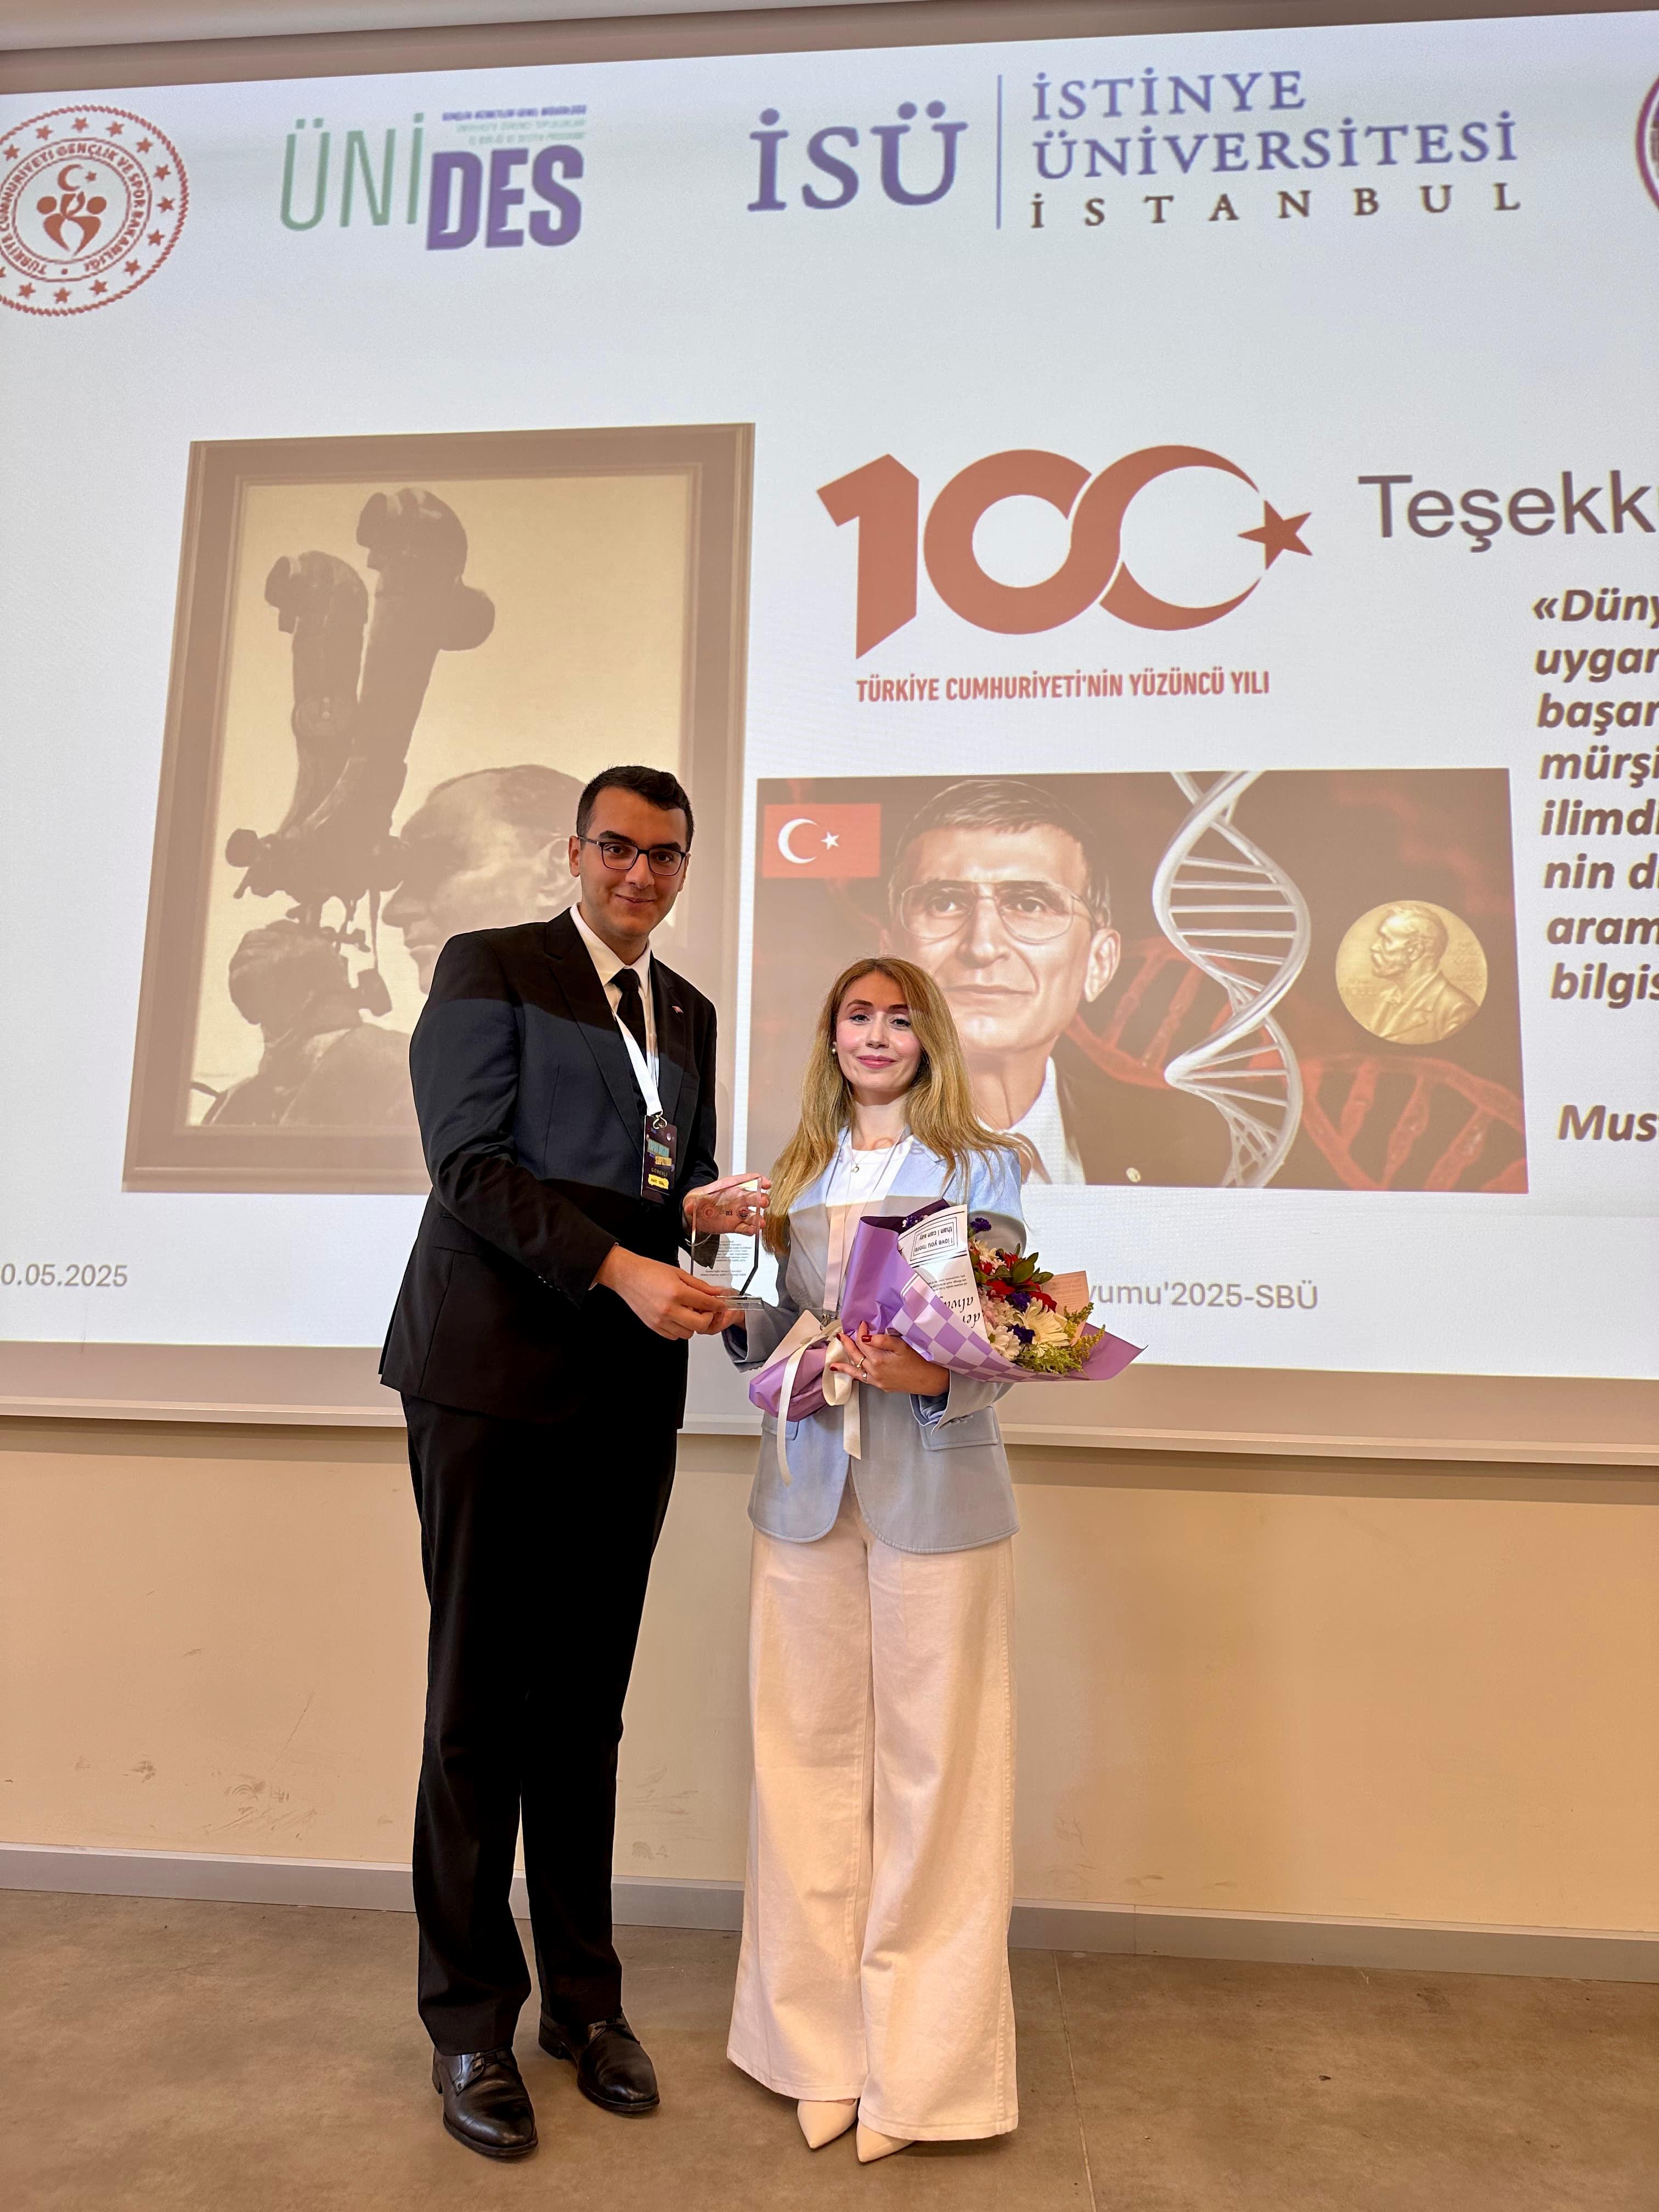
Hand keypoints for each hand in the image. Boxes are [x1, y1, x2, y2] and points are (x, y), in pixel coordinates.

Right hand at [596, 1246, 737, 1339]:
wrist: (627, 1276)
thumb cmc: (650, 1271)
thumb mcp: (679, 1273)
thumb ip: (700, 1285)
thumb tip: (716, 1292)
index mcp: (677, 1292)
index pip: (707, 1303)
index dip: (718, 1305)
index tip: (720, 1304)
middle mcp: (669, 1309)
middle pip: (700, 1325)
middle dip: (708, 1318)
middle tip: (707, 1310)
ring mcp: (660, 1320)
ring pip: (688, 1334)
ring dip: (694, 1324)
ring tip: (689, 1311)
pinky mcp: (654, 1327)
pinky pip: (674, 1336)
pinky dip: (680, 1329)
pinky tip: (678, 1316)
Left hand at [683, 1173, 769, 1239]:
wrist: (695, 1217)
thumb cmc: (699, 1202)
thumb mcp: (693, 1199)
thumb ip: (693, 1202)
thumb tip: (689, 1206)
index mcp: (730, 1187)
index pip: (747, 1180)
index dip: (758, 1180)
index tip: (765, 1183)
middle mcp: (738, 1199)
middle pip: (754, 1197)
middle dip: (761, 1199)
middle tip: (764, 1203)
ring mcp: (738, 1213)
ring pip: (752, 1215)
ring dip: (758, 1218)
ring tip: (760, 1223)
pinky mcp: (735, 1225)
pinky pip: (746, 1228)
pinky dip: (750, 1230)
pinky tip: (752, 1231)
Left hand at [842, 1323, 947, 1396]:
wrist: (928, 1380)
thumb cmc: (918, 1362)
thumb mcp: (902, 1346)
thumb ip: (883, 1340)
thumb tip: (866, 1337)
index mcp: (878, 1359)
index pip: (863, 1342)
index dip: (861, 1331)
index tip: (863, 1324)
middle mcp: (874, 1371)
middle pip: (856, 1355)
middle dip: (848, 1344)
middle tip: (841, 1336)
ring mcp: (876, 1380)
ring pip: (855, 1368)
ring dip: (845, 1362)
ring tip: (833, 1362)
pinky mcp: (880, 1385)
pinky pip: (862, 1379)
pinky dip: (853, 1375)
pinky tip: (849, 1373)